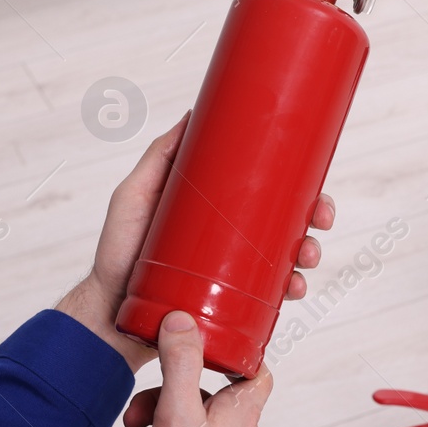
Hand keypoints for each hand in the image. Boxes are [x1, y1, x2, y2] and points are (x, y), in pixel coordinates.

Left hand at [56, 113, 336, 370]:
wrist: (108, 312)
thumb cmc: (118, 252)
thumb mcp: (134, 195)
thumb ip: (158, 157)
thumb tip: (191, 115)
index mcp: (219, 210)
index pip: (269, 194)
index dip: (302, 189)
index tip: (317, 185)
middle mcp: (232, 240)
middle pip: (287, 224)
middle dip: (314, 221)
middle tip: (319, 221)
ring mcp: (234, 273)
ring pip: (285, 260)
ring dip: (307, 256)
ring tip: (305, 260)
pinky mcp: (230, 303)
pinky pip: (269, 297)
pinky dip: (289, 290)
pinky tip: (294, 289)